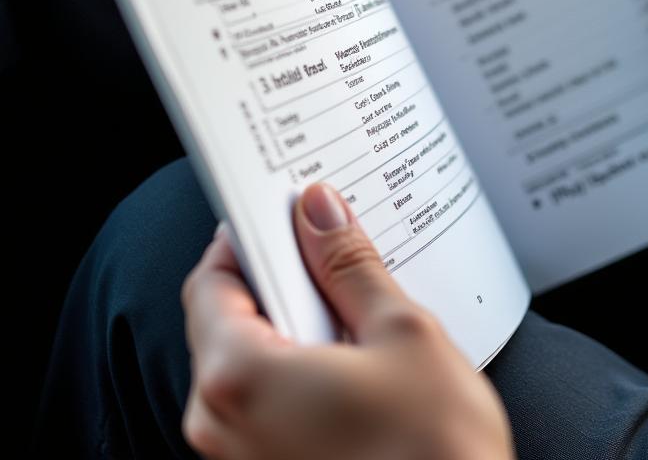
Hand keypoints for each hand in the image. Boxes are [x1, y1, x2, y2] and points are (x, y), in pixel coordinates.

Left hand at [181, 184, 513, 459]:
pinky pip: (264, 398)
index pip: (212, 279)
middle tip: (334, 255)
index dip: (252, 236)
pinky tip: (354, 359)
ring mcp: (242, 456)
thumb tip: (320, 214)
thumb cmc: (435, 455)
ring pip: (248, 358)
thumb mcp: (400, 332)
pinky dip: (298, 365)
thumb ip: (349, 265)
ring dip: (293, 322)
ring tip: (357, 313)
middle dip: (279, 278)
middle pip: (226, 317)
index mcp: (240, 378)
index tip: (287, 212)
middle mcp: (223, 423)